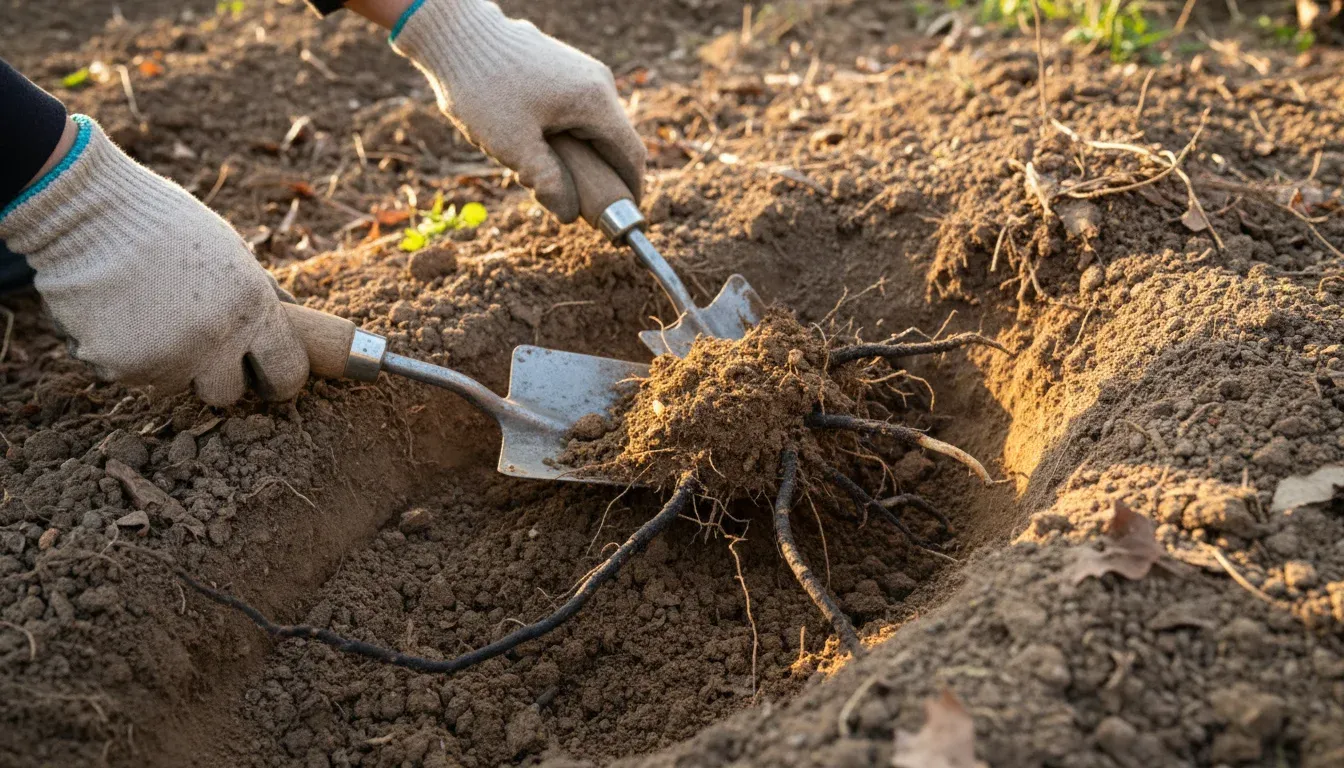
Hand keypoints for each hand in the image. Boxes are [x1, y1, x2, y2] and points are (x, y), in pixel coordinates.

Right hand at [0, 116, 307, 404]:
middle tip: (193, 346)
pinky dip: (122, 355)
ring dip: (163, 362)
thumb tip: (296, 318)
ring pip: (174, 385)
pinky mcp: (122, 367)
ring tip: (145, 312)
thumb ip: (263, 292)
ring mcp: (170, 356)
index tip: (265, 377)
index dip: (278, 380)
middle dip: (214, 378)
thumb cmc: (164, 223)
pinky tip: (114, 315)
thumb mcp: (231, 249)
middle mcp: (218, 338)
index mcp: (253, 307)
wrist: (87, 211)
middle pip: (227, 395)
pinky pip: (131, 377)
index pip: (288, 373)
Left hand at [389, 0, 645, 222]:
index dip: (630, 191)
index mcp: (595, 101)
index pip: (631, 155)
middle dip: (598, 176)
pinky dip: (565, 134)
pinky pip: (575, 110)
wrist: (456, 34)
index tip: (620, 219)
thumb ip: (546, 182)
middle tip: (574, 203)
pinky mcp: (562, 68)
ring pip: (592, 126)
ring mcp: (581, 72)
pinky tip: (531, 144)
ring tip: (541, 173)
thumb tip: (569, 214)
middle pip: (613, 141)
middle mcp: (597, 82)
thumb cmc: (483, 86)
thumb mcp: (513, 145)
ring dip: (578, 156)